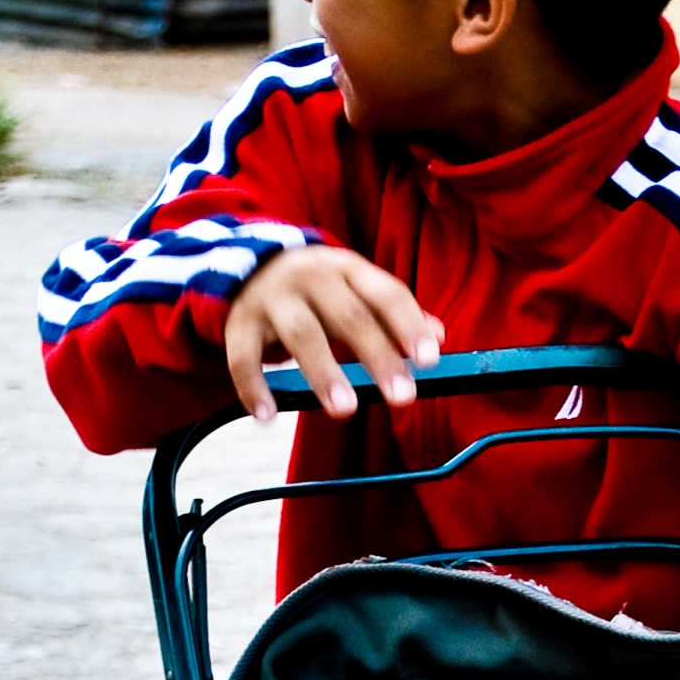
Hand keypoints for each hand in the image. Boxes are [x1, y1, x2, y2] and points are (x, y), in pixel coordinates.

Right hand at [225, 246, 442, 423]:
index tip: (428, 360)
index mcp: (348, 270)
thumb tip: (438, 337)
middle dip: (377, 356)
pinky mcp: (240, 322)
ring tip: (344, 409)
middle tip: (402, 397)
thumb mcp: (357, 289)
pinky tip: (267, 416)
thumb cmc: (319, 289)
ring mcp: (273, 299)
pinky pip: (244, 355)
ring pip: (300, 334)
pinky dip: (253, 386)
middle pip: (348, 316)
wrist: (248, 263)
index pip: (385, 294)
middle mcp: (311, 278)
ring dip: (323, 372)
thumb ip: (395, 314)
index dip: (408, 325)